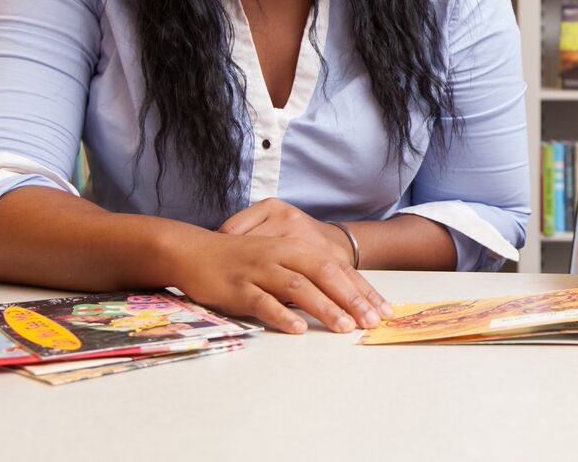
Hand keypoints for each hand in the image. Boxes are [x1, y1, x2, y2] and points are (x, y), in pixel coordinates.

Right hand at [154, 203, 391, 335]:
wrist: (194, 250)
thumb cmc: (243, 260)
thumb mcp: (279, 260)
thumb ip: (306, 275)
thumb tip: (344, 300)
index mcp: (296, 248)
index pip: (337, 269)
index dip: (362, 290)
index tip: (384, 311)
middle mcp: (281, 255)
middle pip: (324, 274)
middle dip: (351, 299)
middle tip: (371, 322)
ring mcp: (259, 270)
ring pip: (298, 287)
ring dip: (323, 308)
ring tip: (344, 327)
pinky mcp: (237, 287)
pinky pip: (262, 301)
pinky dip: (282, 315)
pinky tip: (298, 329)